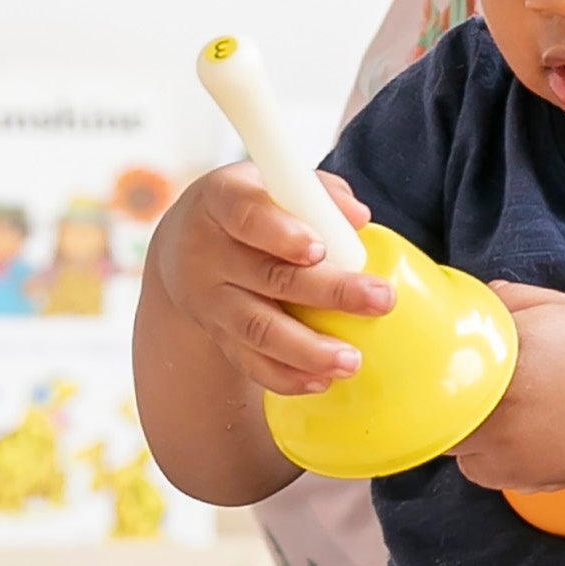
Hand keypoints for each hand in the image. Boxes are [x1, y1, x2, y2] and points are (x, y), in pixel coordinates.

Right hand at [150, 165, 387, 397]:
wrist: (185, 245)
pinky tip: (321, 381)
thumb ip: (318, 194)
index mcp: (220, 201)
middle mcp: (207, 253)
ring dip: (307, 349)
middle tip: (380, 301)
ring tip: (351, 360)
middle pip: (267, 277)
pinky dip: (285, 376)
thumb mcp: (272, 184)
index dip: (281, 234)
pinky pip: (248, 362)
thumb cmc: (249, 207)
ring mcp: (209, 300)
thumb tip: (358, 218)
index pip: (247, 216)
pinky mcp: (216, 335)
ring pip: (257, 328)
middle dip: (328, 293)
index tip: (319, 250)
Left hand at [449, 282, 564, 495]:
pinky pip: (475, 470)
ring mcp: (504, 445)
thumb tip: (468, 299)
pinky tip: (514, 438)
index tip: (439, 360)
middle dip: (448, 397)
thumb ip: (509, 299)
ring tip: (501, 414)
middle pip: (438, 406)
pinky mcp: (513, 477)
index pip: (438, 361)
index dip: (432, 362)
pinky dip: (484, 457)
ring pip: (453, 441)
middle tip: (470, 387)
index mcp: (506, 356)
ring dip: (465, 428)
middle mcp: (499, 404)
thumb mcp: (561, 309)